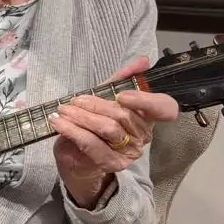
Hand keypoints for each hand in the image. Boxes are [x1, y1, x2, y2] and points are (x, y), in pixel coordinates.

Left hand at [47, 55, 178, 208]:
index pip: (165, 108)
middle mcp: (143, 136)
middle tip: (75, 100)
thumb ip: (121, 80)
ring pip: (107, 128)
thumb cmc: (92, 126)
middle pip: (124, 114)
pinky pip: (91, 142)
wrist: (76, 158)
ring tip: (64, 109)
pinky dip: (72, 129)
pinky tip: (58, 122)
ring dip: (82, 116)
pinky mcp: (111, 163)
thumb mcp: (103, 98)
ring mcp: (128, 152)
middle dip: (95, 104)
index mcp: (146, 117)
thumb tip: (143, 60)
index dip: (147, 99)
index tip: (122, 94)